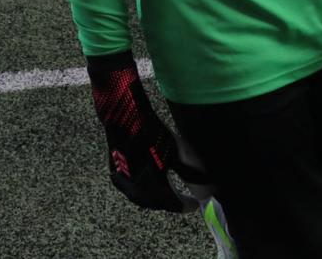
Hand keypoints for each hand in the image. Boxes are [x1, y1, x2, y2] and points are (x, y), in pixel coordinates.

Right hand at [86, 52, 203, 212]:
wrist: (124, 115)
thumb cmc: (152, 130)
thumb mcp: (176, 149)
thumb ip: (189, 170)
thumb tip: (205, 185)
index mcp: (151, 184)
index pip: (171, 203)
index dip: (184, 205)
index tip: (195, 205)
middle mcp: (135, 188)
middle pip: (156, 203)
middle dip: (171, 203)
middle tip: (184, 201)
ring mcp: (122, 181)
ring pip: (141, 198)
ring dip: (157, 198)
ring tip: (170, 194)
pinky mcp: (115, 173)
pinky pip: (132, 189)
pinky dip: (144, 191)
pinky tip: (151, 186)